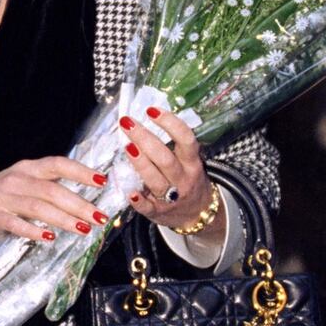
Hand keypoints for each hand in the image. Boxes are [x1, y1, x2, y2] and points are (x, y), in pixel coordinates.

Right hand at [0, 157, 107, 252]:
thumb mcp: (20, 185)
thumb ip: (45, 187)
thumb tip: (81, 198)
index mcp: (27, 169)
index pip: (59, 164)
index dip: (81, 171)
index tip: (102, 181)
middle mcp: (17, 178)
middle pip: (53, 189)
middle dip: (80, 204)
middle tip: (99, 217)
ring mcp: (3, 196)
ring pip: (39, 206)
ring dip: (63, 218)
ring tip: (82, 229)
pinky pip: (16, 223)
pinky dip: (34, 230)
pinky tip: (49, 238)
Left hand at [119, 109, 225, 241]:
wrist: (199, 214)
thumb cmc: (188, 180)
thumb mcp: (189, 162)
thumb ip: (173, 146)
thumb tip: (145, 121)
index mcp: (192, 163)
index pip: (185, 139)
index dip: (170, 123)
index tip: (151, 110)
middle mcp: (183, 179)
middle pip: (165, 158)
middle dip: (145, 139)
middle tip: (127, 123)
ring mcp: (171, 198)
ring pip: (155, 180)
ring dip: (140, 164)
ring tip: (126, 146)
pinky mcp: (158, 213)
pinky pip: (148, 208)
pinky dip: (138, 201)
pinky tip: (129, 192)